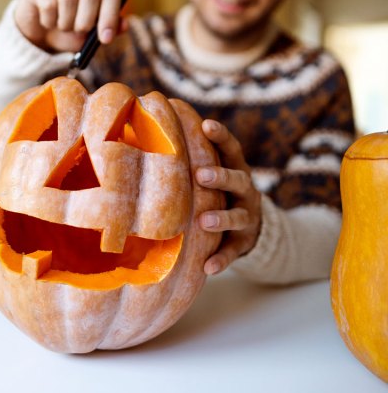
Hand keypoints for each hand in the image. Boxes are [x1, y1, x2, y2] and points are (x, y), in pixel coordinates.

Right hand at [14, 0, 124, 51]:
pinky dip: (50, 22)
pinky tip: (48, 22)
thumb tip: (124, 25)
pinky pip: (48, 5)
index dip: (110, 15)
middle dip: (87, 21)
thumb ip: (110, 26)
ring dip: (67, 23)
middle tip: (80, 31)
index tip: (106, 39)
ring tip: (63, 26)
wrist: (40, 31)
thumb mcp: (93, 31)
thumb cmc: (71, 26)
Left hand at [196, 120, 261, 274]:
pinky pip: (234, 251)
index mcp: (235, 169)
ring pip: (238, 216)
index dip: (221, 136)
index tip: (206, 124)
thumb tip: (143, 138)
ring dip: (222, 218)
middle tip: (200, 175)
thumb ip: (190, 163)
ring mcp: (248, 217)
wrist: (250, 227)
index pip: (231, 149)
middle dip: (220, 176)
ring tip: (204, 221)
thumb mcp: (210, 177)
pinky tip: (208, 268)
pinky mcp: (244, 242)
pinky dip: (222, 259)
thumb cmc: (215, 194)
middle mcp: (245, 190)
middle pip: (237, 179)